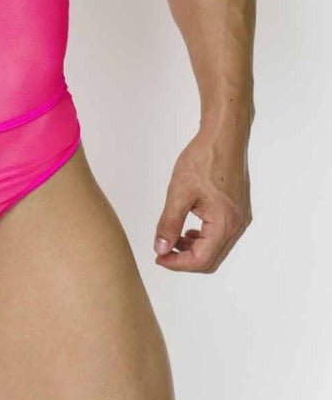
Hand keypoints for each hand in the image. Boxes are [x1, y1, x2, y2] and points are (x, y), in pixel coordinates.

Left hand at [153, 123, 252, 272]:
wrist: (224, 136)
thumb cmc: (204, 159)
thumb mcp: (179, 192)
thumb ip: (169, 223)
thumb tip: (161, 249)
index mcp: (225, 224)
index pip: (201, 260)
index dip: (178, 264)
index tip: (159, 257)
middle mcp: (237, 225)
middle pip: (211, 259)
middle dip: (185, 260)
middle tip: (163, 252)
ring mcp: (241, 218)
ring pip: (217, 248)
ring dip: (194, 249)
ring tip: (173, 238)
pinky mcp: (239, 209)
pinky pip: (221, 235)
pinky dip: (204, 238)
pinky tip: (189, 228)